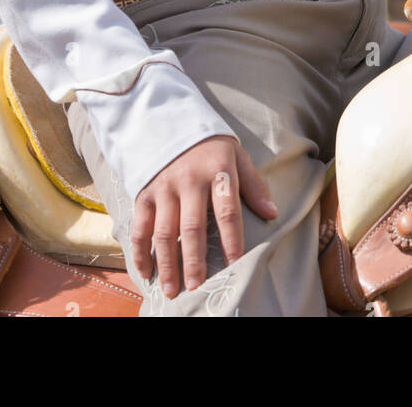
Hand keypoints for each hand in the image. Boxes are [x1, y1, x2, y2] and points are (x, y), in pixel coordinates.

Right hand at [131, 135, 277, 299]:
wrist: (172, 122)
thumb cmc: (211, 147)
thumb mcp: (237, 156)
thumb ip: (253, 186)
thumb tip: (272, 214)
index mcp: (217, 171)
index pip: (227, 210)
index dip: (232, 239)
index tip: (235, 265)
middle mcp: (188, 181)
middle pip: (192, 227)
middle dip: (194, 260)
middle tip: (197, 287)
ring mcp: (164, 187)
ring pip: (164, 231)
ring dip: (167, 263)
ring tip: (173, 290)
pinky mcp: (145, 192)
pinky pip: (140, 226)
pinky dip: (140, 251)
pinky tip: (146, 272)